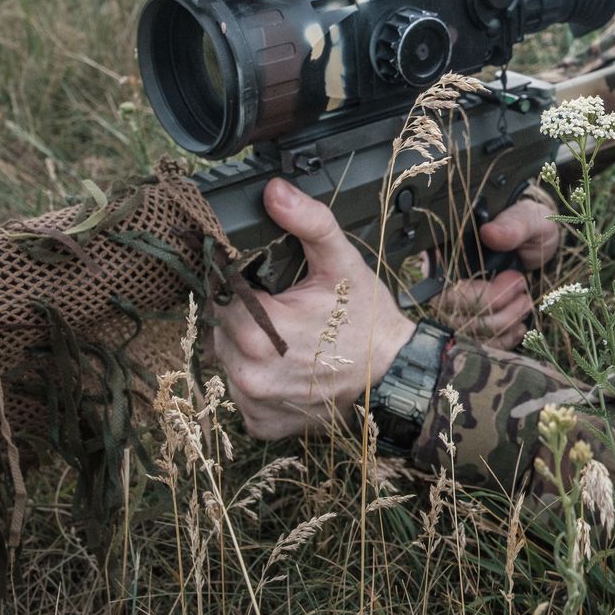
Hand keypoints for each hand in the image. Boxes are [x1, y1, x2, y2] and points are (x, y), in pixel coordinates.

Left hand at [212, 178, 414, 439]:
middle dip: (245, 315)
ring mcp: (255, 402)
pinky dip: (258, 379)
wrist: (393, 374)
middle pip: (221, 328)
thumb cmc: (367, 318)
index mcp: (262, 330)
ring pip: (227, 360)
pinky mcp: (263, 423)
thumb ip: (308, 222)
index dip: (242, 286)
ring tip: (286, 339)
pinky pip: (241, 394)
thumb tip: (274, 191)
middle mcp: (250, 372)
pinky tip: (286, 367)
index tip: (269, 287)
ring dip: (247, 348)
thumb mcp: (341, 262)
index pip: (221, 295)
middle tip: (284, 311)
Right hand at [435, 196, 560, 351]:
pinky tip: (518, 325)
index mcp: (448, 251)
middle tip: (522, 287)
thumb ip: (512, 224)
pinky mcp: (471, 322)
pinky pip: (478, 345)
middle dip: (496, 307)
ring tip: (525, 302)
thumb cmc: (528, 226)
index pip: (443, 285)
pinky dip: (502, 340)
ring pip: (466, 332)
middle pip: (452, 313)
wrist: (537, 244)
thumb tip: (490, 233)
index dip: (477, 292)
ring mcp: (455, 304)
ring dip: (502, 323)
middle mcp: (443, 280)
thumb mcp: (527, 219)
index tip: (514, 278)